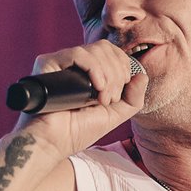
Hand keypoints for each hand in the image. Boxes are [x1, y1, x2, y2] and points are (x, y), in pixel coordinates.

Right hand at [13, 39, 147, 157]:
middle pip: (106, 48)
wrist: (54, 142)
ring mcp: (61, 62)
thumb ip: (133, 98)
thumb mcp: (114, 115)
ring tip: (101, 98)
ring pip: (95, 50)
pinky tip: (97, 86)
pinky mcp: (48, 63)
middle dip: (117, 74)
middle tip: (109, 99)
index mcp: (89, 71)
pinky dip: (94, 68)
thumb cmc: (78, 130)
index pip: (113, 52)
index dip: (123, 67)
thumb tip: (142, 75)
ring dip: (108, 75)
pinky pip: (78, 53)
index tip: (119, 92)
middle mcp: (74, 64)